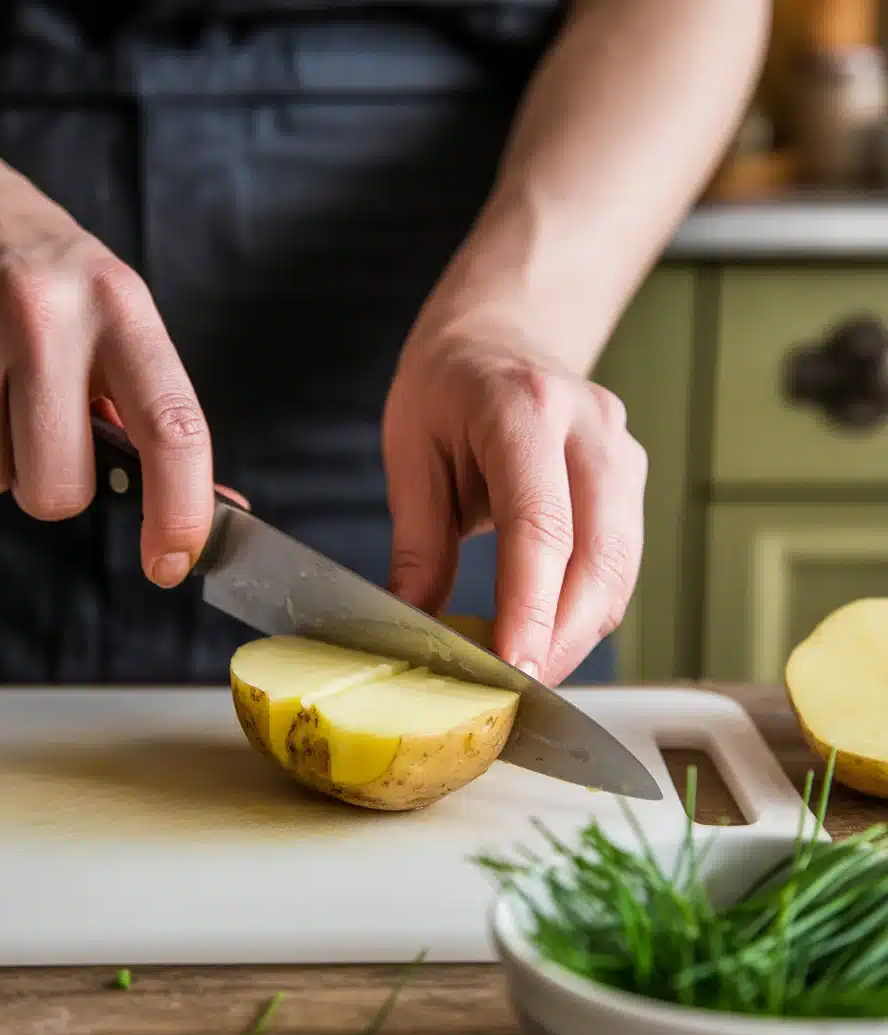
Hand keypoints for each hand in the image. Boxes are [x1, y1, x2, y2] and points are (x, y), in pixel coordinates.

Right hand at [0, 160, 213, 586]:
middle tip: (56, 437)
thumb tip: (209, 517)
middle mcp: (52, 319)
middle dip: (60, 487)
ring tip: (12, 395)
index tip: (171, 561)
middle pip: (60, 487)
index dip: (179, 512)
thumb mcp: (125, 328)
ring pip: (0, 479)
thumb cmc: (67, 288)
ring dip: (11, 460)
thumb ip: (158, 420)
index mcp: (125, 314)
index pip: (172, 431)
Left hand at [382, 324, 646, 686]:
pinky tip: (552, 634)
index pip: (541, 525)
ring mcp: (622, 451)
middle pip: (599, 557)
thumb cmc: (448, 387)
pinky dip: (590, 608)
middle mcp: (589, 428)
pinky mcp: (632, 479)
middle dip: (562, 638)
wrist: (503, 336)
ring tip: (531, 672)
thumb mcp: (411, 451)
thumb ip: (418, 543)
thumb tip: (415, 630)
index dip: (531, 608)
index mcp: (524, 408)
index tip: (513, 669)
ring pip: (621, 569)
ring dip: (580, 632)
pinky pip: (621, 562)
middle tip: (519, 690)